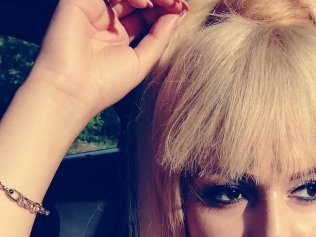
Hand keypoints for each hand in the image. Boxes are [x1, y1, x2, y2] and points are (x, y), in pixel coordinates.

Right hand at [30, 0, 187, 117]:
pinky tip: (144, 4)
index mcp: (119, 35)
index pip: (145, 12)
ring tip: (167, 3)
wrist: (72, 89)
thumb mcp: (141, 62)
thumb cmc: (104, 83)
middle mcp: (106, 19)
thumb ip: (159, 38)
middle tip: (178, 3)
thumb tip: (179, 15)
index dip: (164, 9)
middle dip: (161, 0)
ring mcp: (93, 7)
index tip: (183, 10)